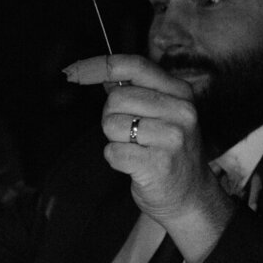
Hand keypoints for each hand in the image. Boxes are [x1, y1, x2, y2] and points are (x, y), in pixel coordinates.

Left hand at [64, 53, 233, 258]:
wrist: (190, 196)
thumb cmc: (168, 151)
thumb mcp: (163, 113)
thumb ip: (137, 90)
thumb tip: (101, 73)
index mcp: (180, 92)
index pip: (134, 65)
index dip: (98, 65)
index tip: (73, 72)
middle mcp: (180, 111)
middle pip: (116, 98)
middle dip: (111, 116)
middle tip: (129, 133)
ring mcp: (172, 138)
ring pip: (112, 125)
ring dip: (114, 139)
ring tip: (136, 149)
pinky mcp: (158, 164)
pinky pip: (112, 152)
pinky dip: (116, 159)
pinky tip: (135, 165)